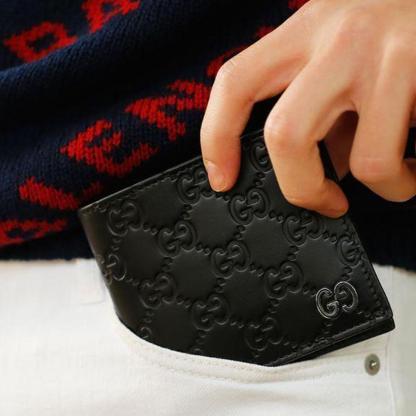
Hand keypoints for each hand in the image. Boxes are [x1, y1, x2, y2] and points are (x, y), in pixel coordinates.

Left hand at [200, 0, 415, 217]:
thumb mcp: (344, 49)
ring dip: (386, 188)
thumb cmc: (397, 20)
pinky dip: (413, 175)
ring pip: (367, 161)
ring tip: (397, 179)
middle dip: (302, 189)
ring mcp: (390, 55)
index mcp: (306, 30)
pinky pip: (414, 154)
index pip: (235, 84)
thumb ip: (325, 107)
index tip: (222, 179)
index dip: (216, 139)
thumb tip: (325, 171)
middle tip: (325, 202)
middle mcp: (342, 37)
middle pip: (286, 134)